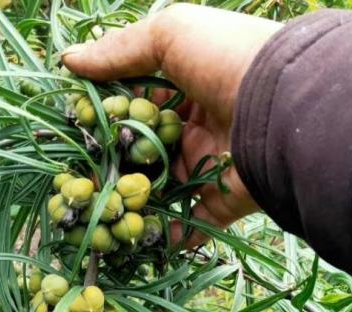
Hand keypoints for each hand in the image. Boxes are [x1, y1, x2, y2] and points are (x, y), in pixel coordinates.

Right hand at [62, 4, 281, 242]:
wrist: (282, 107)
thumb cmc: (227, 59)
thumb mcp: (171, 34)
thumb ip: (120, 50)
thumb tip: (70, 60)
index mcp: (187, 87)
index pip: (138, 103)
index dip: (109, 114)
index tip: (78, 125)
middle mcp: (196, 128)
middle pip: (145, 150)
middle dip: (115, 162)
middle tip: (81, 174)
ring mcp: (207, 168)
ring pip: (159, 189)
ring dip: (131, 200)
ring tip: (98, 209)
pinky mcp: (218, 203)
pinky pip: (186, 224)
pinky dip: (163, 233)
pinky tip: (132, 236)